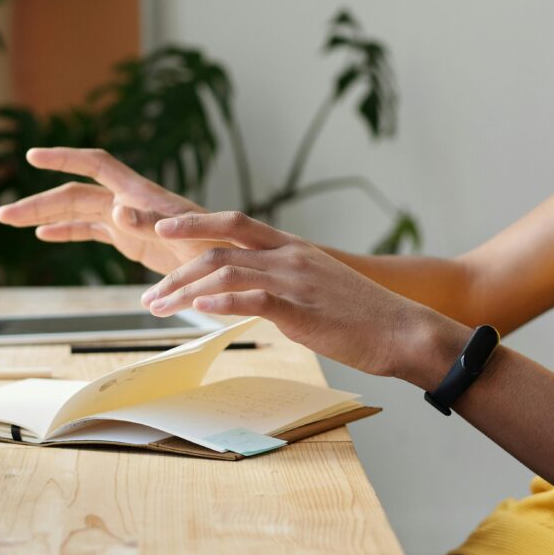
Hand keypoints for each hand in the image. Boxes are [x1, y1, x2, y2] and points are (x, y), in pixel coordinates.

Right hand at [0, 148, 217, 274]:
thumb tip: (116, 209)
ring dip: (45, 215)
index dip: (65, 158)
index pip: (96, 166)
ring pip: (79, 212)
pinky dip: (67, 232)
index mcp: (141, 194)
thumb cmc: (217, 248)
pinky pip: (93, 232)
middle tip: (2, 215)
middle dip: (40, 200)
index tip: (33, 157)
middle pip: (76, 194)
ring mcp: (130, 221)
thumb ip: (152, 223)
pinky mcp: (133, 242)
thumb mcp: (187, 237)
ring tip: (10, 220)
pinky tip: (44, 235)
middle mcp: (131, 202)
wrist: (234, 266)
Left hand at [141, 211, 469, 382]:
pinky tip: (200, 309)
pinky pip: (254, 299)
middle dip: (175, 270)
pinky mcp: (302, 310)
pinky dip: (222, 301)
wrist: (404, 331)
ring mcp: (296, 281)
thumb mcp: (317, 290)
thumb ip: (282, 286)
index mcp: (293, 248)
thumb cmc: (363, 317)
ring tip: (158, 309)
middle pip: (219, 249)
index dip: (194, 223)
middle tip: (149, 295)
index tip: (161, 230)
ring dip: (185, 290)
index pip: (235, 223)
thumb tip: (252, 298)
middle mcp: (290, 256)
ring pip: (226, 272)